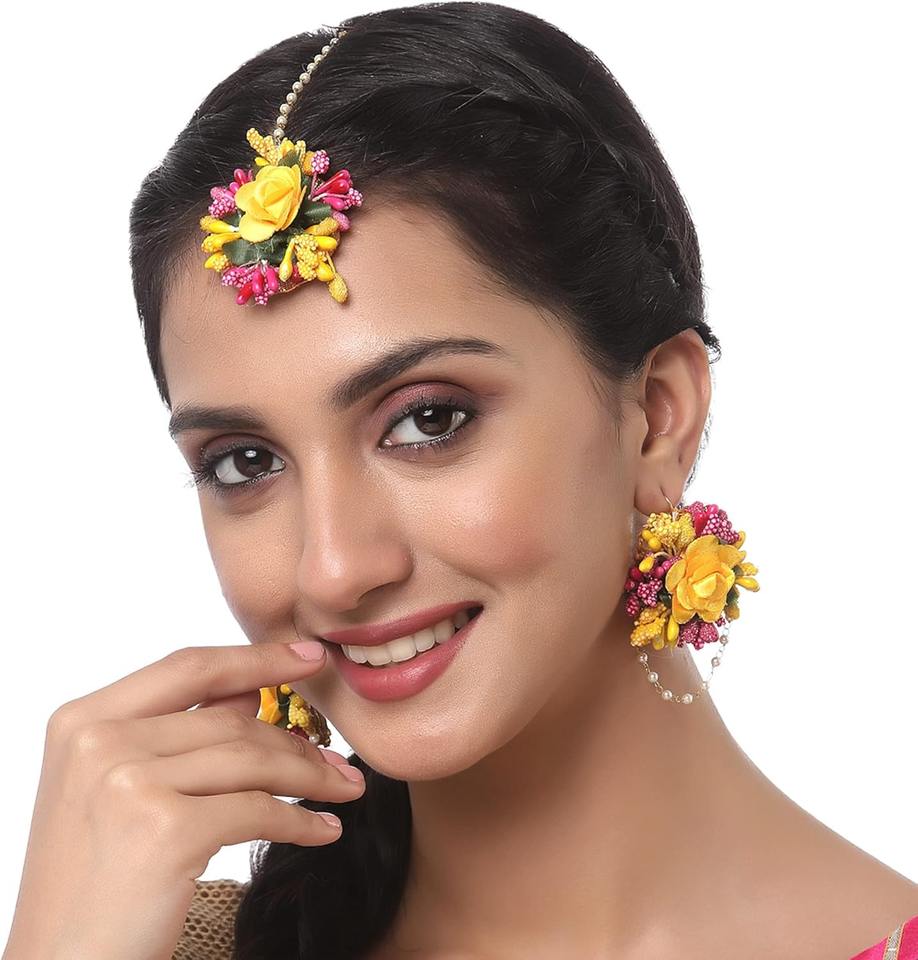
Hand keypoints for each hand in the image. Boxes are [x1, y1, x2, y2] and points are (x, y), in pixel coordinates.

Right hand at [2, 640, 362, 959]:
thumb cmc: (93, 883)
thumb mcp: (114, 792)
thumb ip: (175, 736)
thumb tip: (251, 695)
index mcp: (83, 720)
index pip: (189, 667)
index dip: (256, 658)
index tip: (309, 656)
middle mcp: (99, 741)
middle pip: (230, 721)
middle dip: (295, 741)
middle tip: (338, 758)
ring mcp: (128, 782)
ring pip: (252, 760)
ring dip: (311, 776)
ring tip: (344, 789)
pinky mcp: (164, 829)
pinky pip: (258, 810)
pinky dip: (301, 821)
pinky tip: (324, 830)